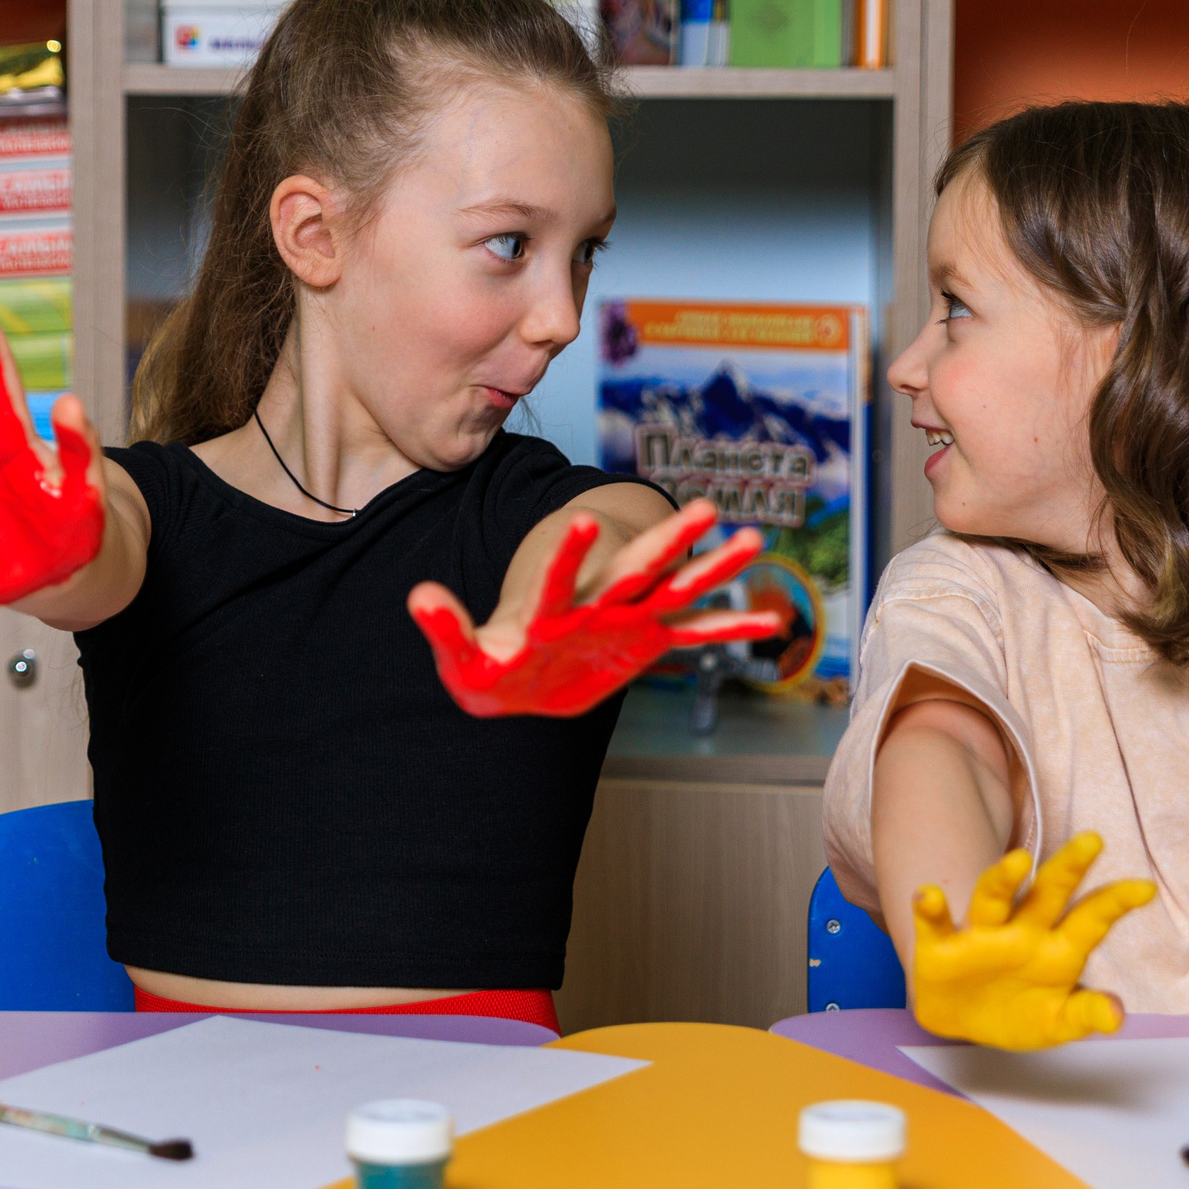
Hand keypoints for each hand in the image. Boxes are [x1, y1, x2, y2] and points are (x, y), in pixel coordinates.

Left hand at [407, 497, 785, 718]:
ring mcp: (627, 622)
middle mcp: (598, 607)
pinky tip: (771, 623)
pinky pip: (695, 636)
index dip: (566, 555)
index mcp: (554, 611)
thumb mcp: (464, 661)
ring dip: (712, 572)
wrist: (520, 680)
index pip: (560, 579)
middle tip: (703, 509)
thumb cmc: (489, 669)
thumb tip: (417, 596)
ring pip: (677, 592)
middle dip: (667, 543)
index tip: (576, 520)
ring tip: (753, 542)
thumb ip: (446, 631)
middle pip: (636, 571)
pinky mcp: (646, 644)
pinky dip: (729, 629)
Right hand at [911, 833, 1156, 1051]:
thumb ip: (1084, 1014)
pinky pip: (935, 923)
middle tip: (1094, 841)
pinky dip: (930, 907)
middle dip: (1069, 869)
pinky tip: (928, 895)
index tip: (1145, 887)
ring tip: (1018, 861)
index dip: (1116, 903)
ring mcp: (981, 935)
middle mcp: (1022, 931)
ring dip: (1003, 878)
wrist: (963, 1022)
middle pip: (1048, 893)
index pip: (1091, 919)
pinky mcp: (941, 945)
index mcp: (1058, 948)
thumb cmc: (1020, 1013)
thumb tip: (1117, 1015)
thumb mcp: (1056, 1022)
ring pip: (993, 898)